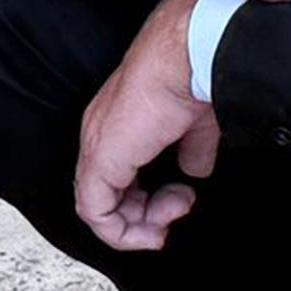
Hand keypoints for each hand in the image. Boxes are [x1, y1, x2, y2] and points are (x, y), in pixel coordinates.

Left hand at [74, 0, 218, 252]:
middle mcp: (99, 135)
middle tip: (177, 211)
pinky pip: (95, 212)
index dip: (146, 201)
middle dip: (146, 217)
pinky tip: (154, 228)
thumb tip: (194, 170)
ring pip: (98, 209)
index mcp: (118, 124)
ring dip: (140, 226)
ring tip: (174, 210)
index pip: (117, 177)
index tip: (179, 202)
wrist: (188, 58)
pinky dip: (123, 232)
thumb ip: (191, 150)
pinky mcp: (100, 159)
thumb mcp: (194, 126)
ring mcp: (96, 147)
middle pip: (107, 196)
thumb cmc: (191, 78)